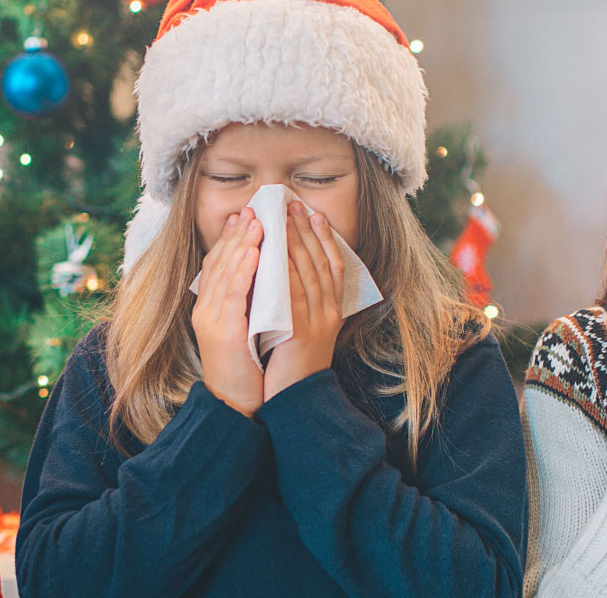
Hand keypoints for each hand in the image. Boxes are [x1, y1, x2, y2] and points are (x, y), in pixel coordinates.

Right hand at [191, 208, 263, 416]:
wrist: (235, 404)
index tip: (243, 217)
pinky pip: (232, 294)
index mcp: (209, 309)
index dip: (229, 239)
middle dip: (237, 234)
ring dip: (240, 244)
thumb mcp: (241, 329)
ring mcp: (212, 320)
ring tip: (255, 222)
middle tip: (252, 209)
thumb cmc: (244, 368)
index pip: (217, 264)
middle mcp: (206, 310)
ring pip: (225, 273)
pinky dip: (242, 270)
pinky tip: (252, 253)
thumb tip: (260, 276)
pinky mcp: (223, 332)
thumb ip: (245, 303)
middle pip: (219, 263)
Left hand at [264, 202, 345, 400]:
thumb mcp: (304, 331)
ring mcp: (318, 322)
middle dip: (306, 231)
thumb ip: (301, 306)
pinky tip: (274, 253)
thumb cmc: (295, 368)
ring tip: (282, 219)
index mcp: (332, 311)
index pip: (333, 264)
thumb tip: (287, 274)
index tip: (312, 213)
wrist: (299, 402)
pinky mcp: (302, 332)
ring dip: (295, 243)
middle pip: (322, 262)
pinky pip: (293, 294)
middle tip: (293, 205)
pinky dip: (284, 270)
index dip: (324, 237)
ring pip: (309, 273)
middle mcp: (330, 312)